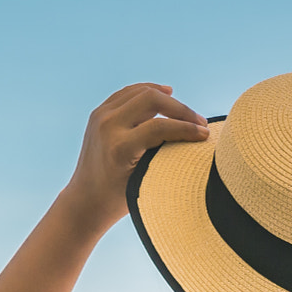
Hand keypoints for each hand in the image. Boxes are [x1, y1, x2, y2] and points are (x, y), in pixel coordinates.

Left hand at [61, 82, 207, 232]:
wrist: (85, 201)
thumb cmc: (119, 199)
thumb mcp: (144, 181)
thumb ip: (165, 157)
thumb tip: (196, 139)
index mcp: (119, 148)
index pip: (161, 127)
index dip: (187, 128)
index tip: (205, 134)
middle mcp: (107, 127)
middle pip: (152, 99)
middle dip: (180, 109)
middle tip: (199, 122)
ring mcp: (100, 116)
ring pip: (141, 91)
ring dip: (167, 98)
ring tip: (186, 111)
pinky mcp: (98, 113)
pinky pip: (128, 93)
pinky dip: (148, 91)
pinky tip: (165, 93)